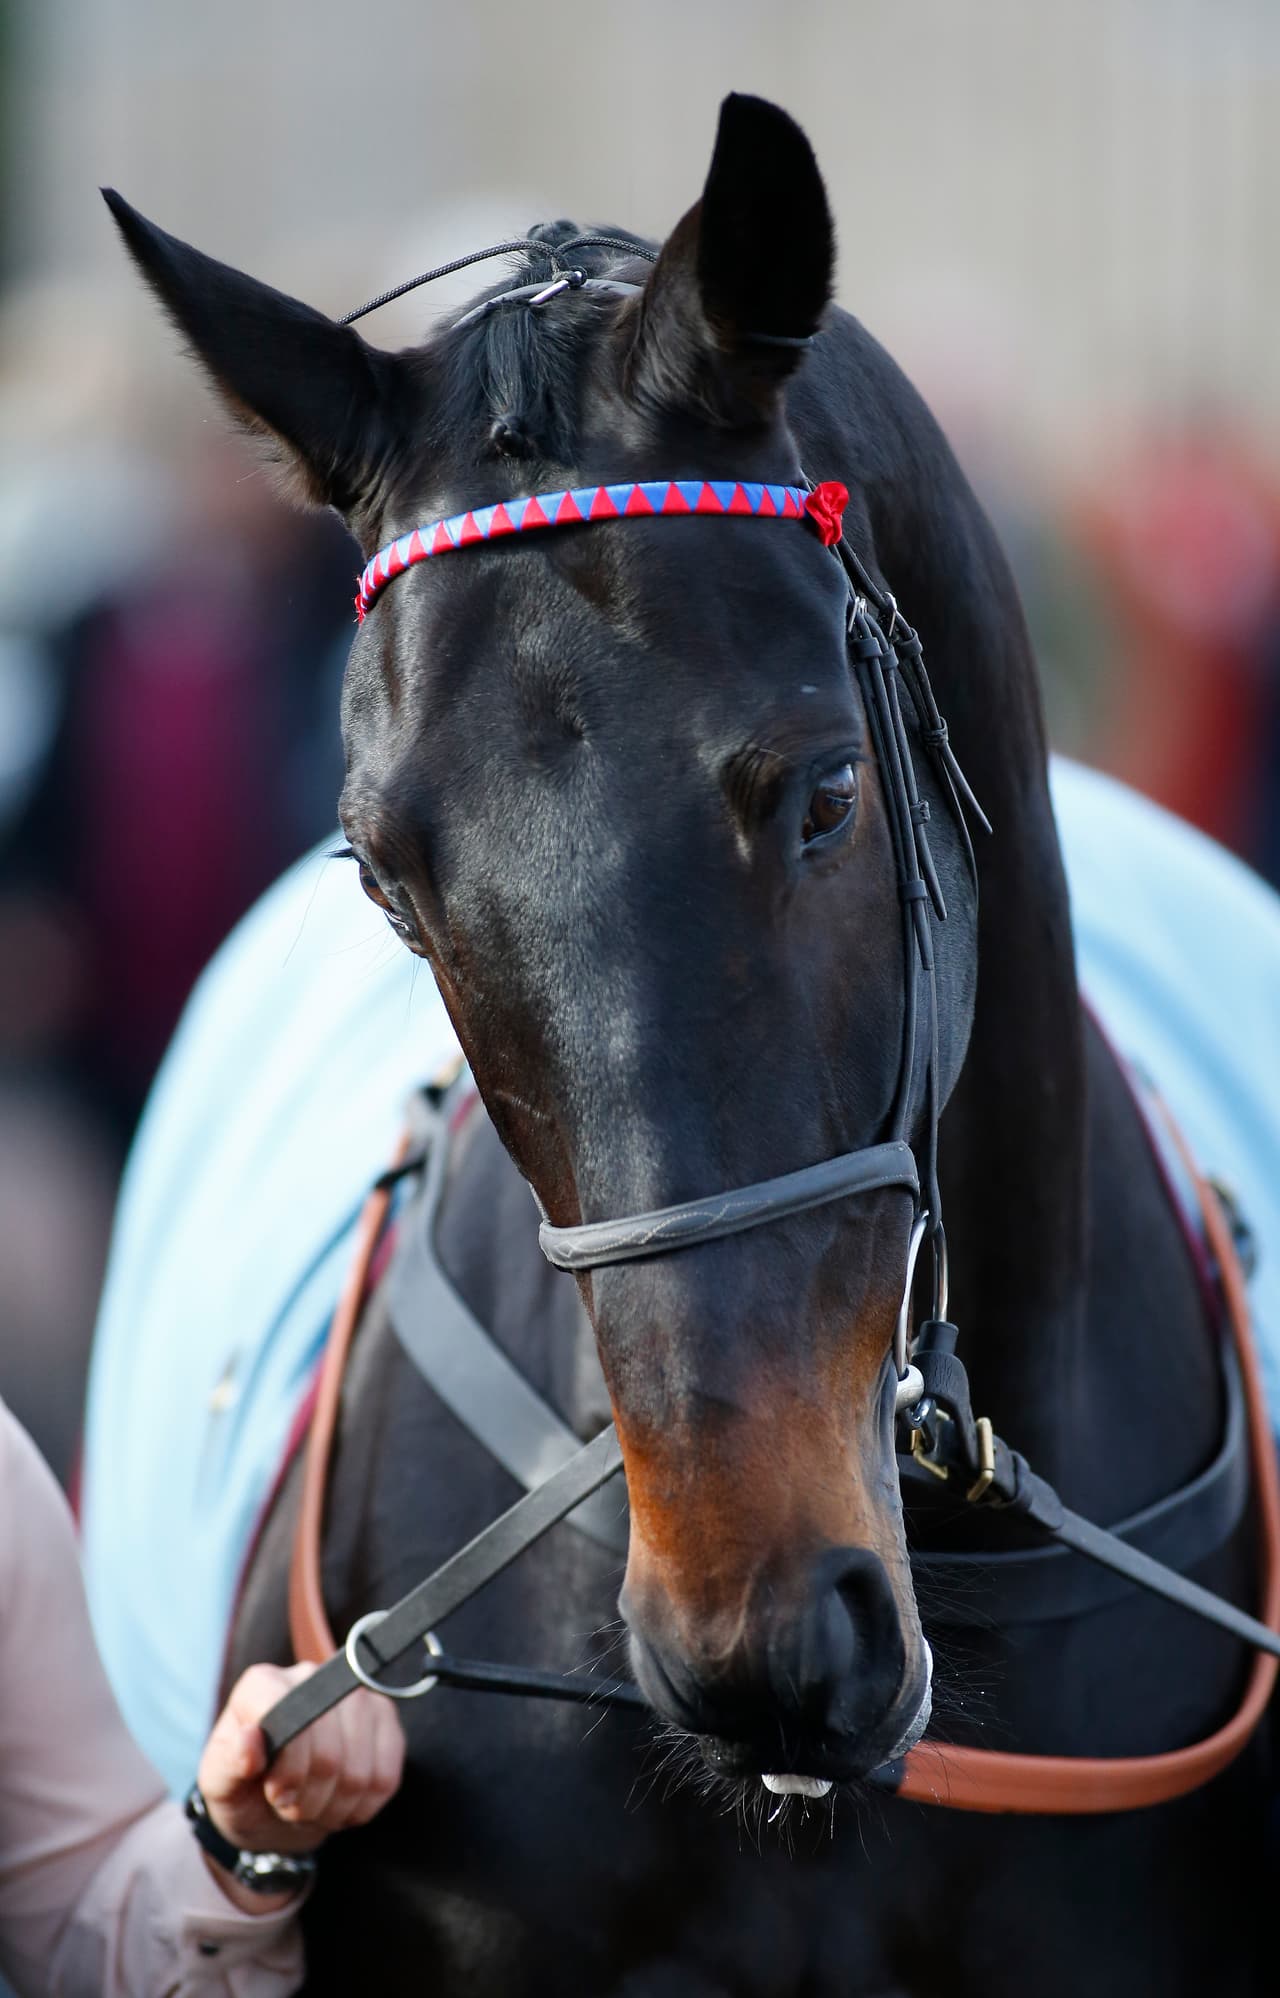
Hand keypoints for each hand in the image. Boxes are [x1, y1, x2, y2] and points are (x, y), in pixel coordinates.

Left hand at [197, 1661, 404, 1865]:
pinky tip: (340, 1801)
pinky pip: (386, 1778)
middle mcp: (311, 1676)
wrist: (275, 1809)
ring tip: (313, 1803)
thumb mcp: (221, 1786)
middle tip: (290, 1806)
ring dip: (334, 1807)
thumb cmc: (243, 1792)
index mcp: (263, 1684)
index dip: (287, 1770)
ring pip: (359, 1772)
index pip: (292, 1719)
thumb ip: (230, 1762)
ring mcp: (354, 1695)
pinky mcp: (385, 1718)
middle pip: (329, 1753)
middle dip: (308, 1798)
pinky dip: (361, 1806)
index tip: (274, 1793)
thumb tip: (249, 1738)